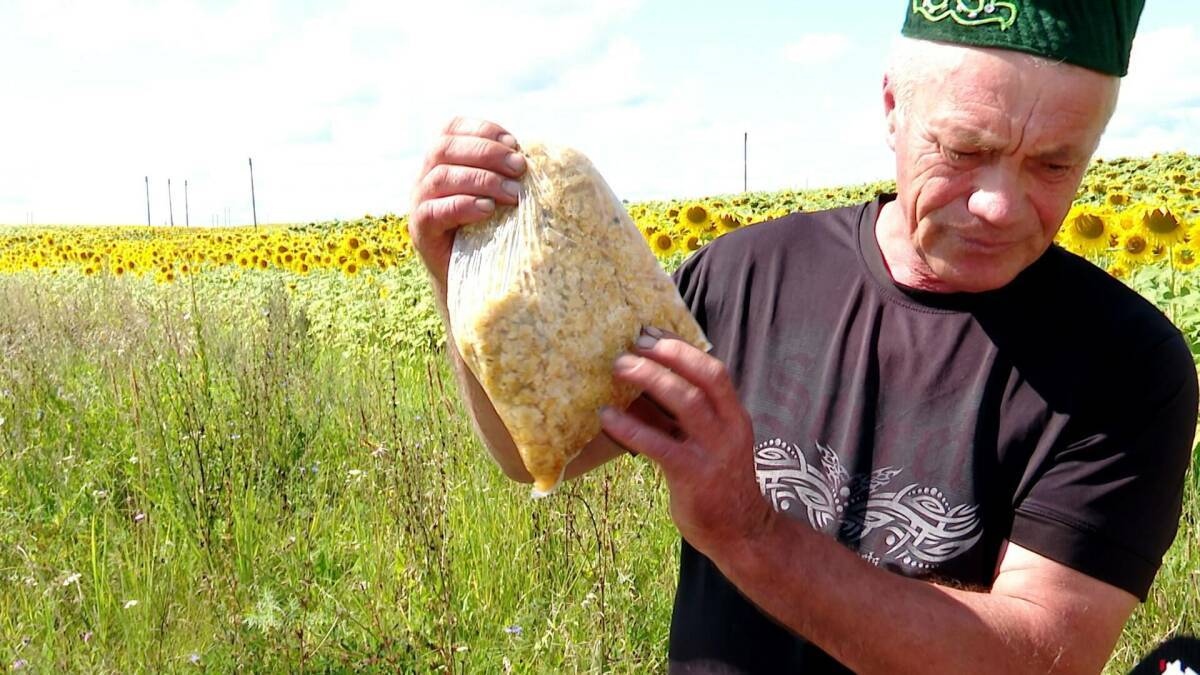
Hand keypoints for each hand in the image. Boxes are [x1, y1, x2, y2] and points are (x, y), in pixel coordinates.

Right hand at [408, 117, 527, 286]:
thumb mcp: (499, 195)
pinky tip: (488, 210)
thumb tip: (540, 155)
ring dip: (482, 180)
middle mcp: (426, 177)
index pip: (452, 129)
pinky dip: (463, 206)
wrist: (473, 280)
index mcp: (443, 161)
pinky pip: (433, 211)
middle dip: (487, 153)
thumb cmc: (493, 231)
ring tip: (512, 194)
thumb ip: (507, 172)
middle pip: (445, 148)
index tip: (514, 143)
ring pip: (441, 177)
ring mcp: (419, 203)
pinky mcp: (421, 231)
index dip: (483, 130)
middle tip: (520, 168)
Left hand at [599, 327, 775, 558]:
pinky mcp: (694, 475)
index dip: (682, 348)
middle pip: (703, 377)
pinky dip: (630, 427)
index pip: (713, 370)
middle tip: (633, 344)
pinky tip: (607, 417)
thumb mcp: (707, 445)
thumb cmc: (718, 485)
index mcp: (734, 416)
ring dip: (651, 379)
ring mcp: (714, 451)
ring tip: (619, 367)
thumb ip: (680, 420)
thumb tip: (639, 391)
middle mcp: (729, 428)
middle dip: (667, 355)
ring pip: (686, 402)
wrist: (742, 533)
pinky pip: (658, 444)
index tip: (652, 332)